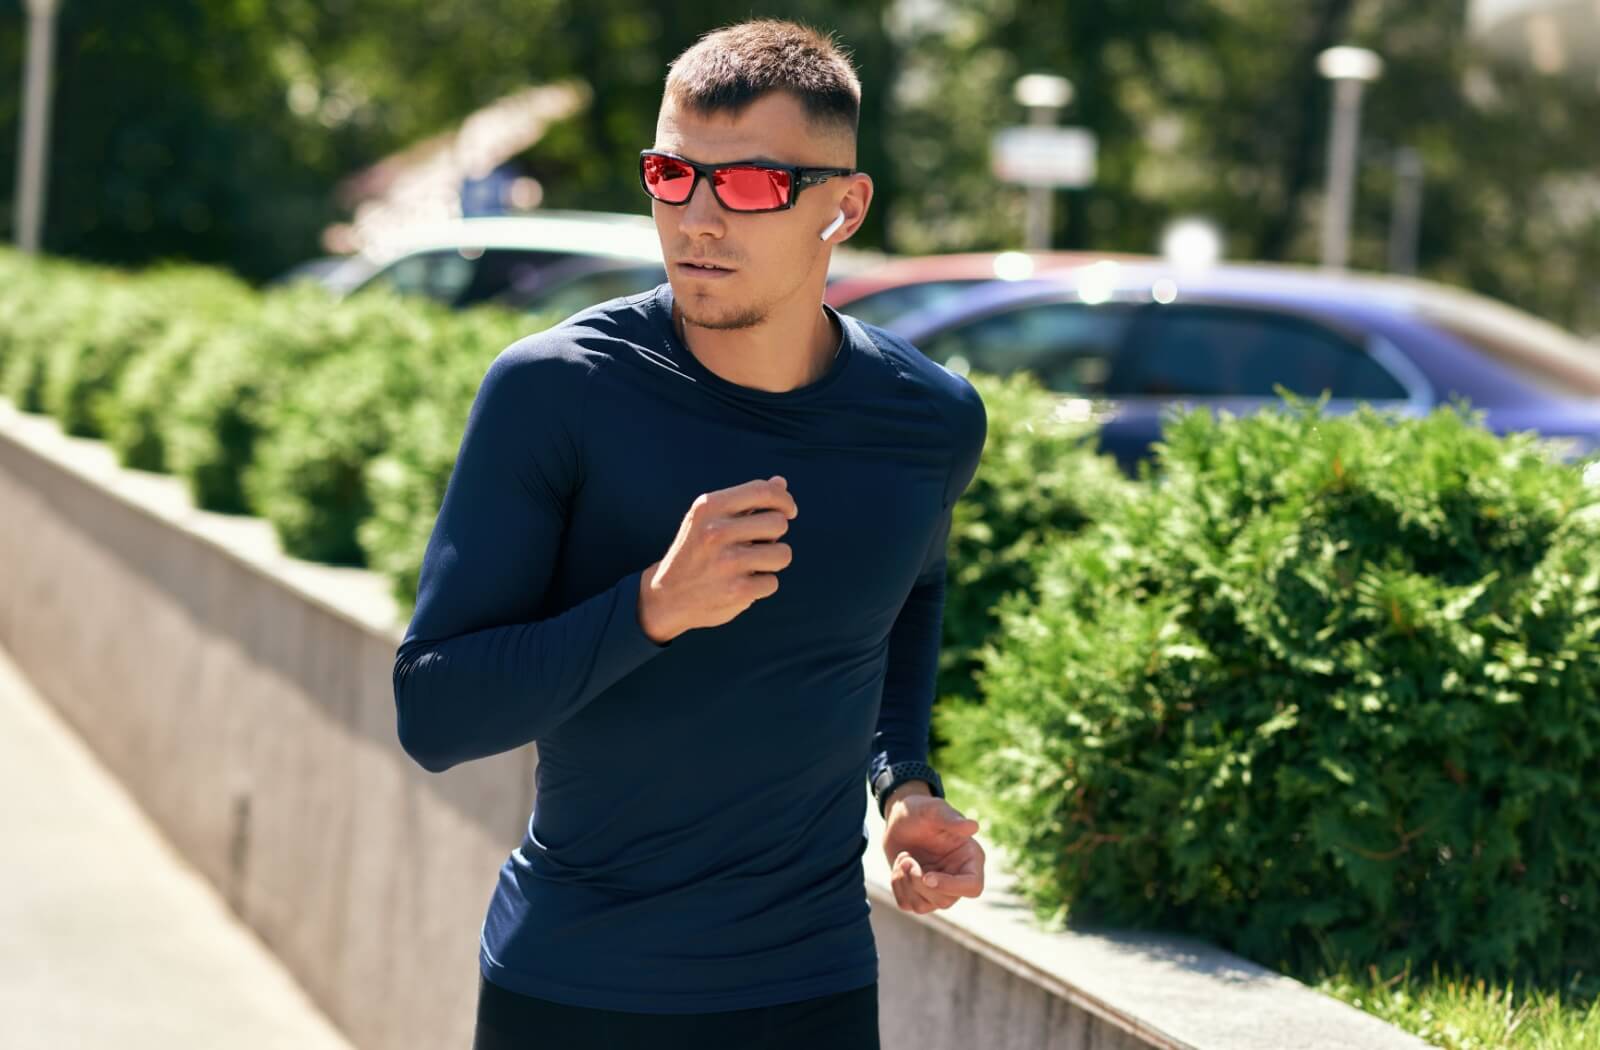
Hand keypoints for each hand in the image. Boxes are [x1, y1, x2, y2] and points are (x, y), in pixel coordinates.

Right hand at [637, 476, 797, 643]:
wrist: (666, 595)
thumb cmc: (696, 550)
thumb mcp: (710, 518)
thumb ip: (746, 500)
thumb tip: (781, 482)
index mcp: (709, 506)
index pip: (763, 491)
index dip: (784, 500)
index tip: (788, 511)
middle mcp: (716, 532)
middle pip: (779, 523)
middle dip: (776, 534)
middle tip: (760, 543)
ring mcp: (727, 562)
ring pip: (783, 554)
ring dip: (773, 560)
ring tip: (753, 564)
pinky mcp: (737, 591)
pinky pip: (772, 582)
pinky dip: (762, 585)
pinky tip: (742, 584)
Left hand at [882, 792, 985, 914]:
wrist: (900, 818)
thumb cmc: (922, 810)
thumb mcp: (934, 810)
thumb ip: (952, 820)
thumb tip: (973, 827)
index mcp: (970, 859)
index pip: (972, 886)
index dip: (951, 887)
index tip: (927, 876)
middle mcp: (957, 878)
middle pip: (944, 901)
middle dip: (918, 882)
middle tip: (906, 858)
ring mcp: (937, 888)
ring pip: (923, 906)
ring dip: (906, 882)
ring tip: (903, 857)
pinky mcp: (918, 892)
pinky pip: (907, 904)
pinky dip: (897, 885)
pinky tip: (898, 866)